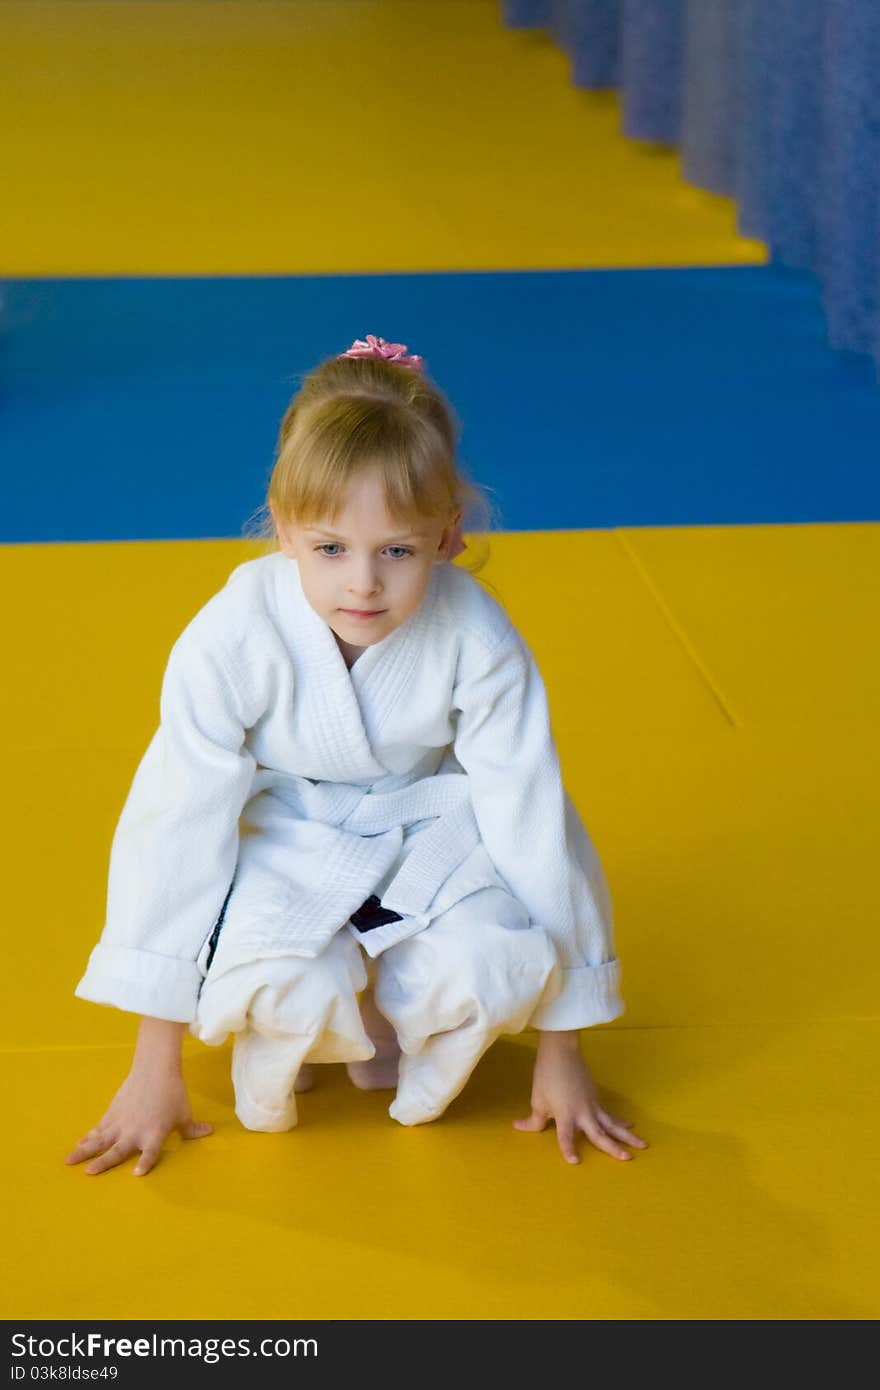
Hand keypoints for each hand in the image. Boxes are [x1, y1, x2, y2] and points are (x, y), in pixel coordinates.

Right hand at [64, 1066, 211, 1176]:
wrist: (155, 1068)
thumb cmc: (173, 1093)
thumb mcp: (184, 1113)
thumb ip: (192, 1128)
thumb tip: (208, 1132)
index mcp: (155, 1134)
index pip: (151, 1153)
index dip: (145, 1163)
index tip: (137, 1173)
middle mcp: (135, 1131)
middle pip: (117, 1150)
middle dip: (103, 1162)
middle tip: (88, 1173)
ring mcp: (121, 1122)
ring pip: (100, 1140)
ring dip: (85, 1151)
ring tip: (69, 1161)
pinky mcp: (113, 1112)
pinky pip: (99, 1127)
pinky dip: (89, 1136)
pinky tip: (79, 1143)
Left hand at [513, 1032, 647, 1165]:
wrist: (561, 1053)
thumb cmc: (546, 1077)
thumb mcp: (537, 1100)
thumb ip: (533, 1120)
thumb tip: (519, 1127)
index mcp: (565, 1114)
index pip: (566, 1136)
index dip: (568, 1148)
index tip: (574, 1162)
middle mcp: (582, 1112)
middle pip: (599, 1133)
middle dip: (613, 1147)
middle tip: (627, 1159)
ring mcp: (592, 1105)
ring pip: (612, 1124)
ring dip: (627, 1135)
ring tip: (643, 1145)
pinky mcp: (596, 1098)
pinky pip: (610, 1114)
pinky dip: (620, 1121)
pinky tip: (630, 1125)